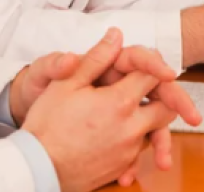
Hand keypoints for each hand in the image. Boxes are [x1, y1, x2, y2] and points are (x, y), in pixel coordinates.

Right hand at [22, 29, 198, 191]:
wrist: (37, 168)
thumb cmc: (47, 125)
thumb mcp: (67, 84)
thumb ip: (96, 58)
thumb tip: (115, 36)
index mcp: (120, 102)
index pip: (154, 77)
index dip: (155, 66)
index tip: (149, 65)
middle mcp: (132, 128)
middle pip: (167, 107)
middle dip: (165, 96)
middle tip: (152, 89)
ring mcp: (129, 151)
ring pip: (155, 130)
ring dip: (150, 119)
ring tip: (132, 112)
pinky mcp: (122, 167)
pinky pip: (139, 151)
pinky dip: (134, 141)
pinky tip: (117, 135)